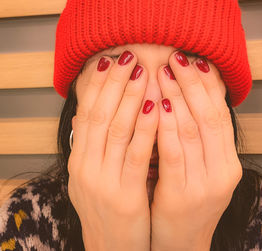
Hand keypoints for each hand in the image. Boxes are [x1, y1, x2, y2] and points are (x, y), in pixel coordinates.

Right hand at [68, 51, 157, 250]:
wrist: (110, 250)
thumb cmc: (108, 206)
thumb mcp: (94, 174)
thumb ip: (93, 144)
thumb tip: (89, 113)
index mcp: (79, 159)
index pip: (86, 112)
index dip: (97, 84)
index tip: (109, 60)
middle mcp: (85, 166)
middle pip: (99, 114)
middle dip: (113, 83)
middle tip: (126, 55)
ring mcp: (102, 181)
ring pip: (116, 129)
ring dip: (130, 98)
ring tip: (141, 72)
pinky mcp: (124, 196)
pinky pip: (136, 155)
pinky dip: (146, 128)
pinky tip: (156, 107)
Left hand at [150, 51, 242, 250]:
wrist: (179, 243)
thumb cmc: (185, 199)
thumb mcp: (199, 168)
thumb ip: (196, 137)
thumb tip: (185, 98)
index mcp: (228, 162)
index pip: (220, 113)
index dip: (208, 85)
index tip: (194, 60)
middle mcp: (223, 171)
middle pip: (209, 116)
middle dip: (192, 84)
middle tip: (177, 58)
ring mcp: (204, 184)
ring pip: (192, 130)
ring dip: (177, 98)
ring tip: (162, 73)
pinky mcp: (182, 196)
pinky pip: (173, 153)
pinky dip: (165, 126)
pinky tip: (156, 105)